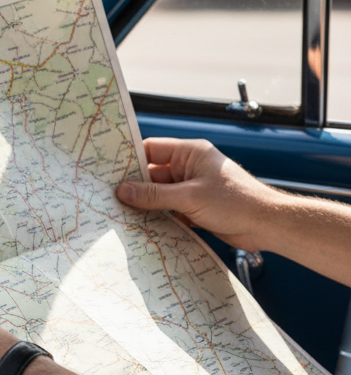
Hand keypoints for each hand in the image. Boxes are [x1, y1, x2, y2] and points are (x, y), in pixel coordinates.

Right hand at [116, 138, 279, 252]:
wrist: (267, 225)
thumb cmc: (237, 202)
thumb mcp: (190, 197)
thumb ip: (154, 195)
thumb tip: (123, 191)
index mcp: (190, 153)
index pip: (151, 149)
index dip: (129, 159)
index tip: (107, 171)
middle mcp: (189, 167)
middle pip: (151, 175)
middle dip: (134, 187)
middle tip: (110, 198)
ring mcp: (191, 188)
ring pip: (157, 194)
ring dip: (145, 205)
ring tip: (122, 213)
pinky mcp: (193, 207)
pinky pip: (167, 209)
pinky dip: (156, 217)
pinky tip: (142, 225)